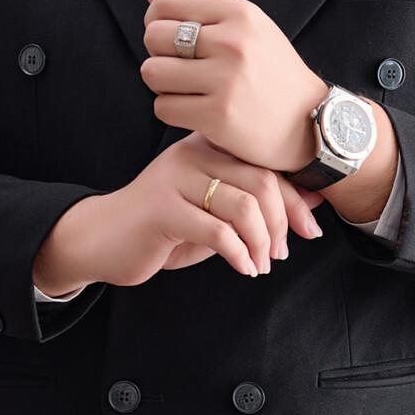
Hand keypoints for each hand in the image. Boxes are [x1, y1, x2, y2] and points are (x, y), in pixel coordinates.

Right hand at [31, 131, 326, 296]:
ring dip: (261, 242)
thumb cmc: (162, 227)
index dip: (296, 199)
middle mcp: (193, 154)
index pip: (267, 164)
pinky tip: (243, 268)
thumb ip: (258, 204)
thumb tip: (315, 201)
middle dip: (283, 222)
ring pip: (243, 206)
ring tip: (261, 263)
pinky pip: (217, 231)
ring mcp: (176, 178)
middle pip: (261, 180)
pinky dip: (238, 254)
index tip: (309, 230)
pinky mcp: (163, 209)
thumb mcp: (215, 213)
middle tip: (283, 252)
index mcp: (208, 146)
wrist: (99, 239)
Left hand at [139, 0, 328, 172]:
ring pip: (152, 72)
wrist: (308, 122)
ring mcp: (226, 80)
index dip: (155, 20)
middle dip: (158, 54)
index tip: (168, 39)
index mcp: (240, 13)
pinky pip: (162, 107)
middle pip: (154, 36)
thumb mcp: (244, 29)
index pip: (167, 2)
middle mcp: (234, 42)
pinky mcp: (218, 116)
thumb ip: (195, 7)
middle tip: (180, 68)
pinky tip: (195, 111)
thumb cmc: (271, 73)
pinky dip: (172, 111)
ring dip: (161, 85)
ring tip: (186, 89)